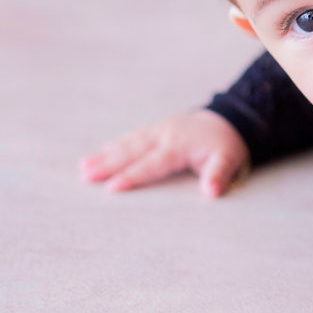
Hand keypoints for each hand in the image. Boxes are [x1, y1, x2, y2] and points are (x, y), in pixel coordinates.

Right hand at [79, 109, 249, 196]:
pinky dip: (115, 145)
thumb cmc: (226, 145)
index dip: (132, 175)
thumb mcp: (229, 160)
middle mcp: (164, 135)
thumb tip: (211, 193)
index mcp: (179, 146)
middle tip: (84, 176)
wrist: (229, 119)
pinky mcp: (156, 129)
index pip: (152, 164)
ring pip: (127, 143)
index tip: (112, 187)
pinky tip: (100, 153)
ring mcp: (158, 130)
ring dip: (105, 154)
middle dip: (107, 163)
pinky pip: (132, 137)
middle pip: (132, 151)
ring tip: (83, 166)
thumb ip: (219, 175)